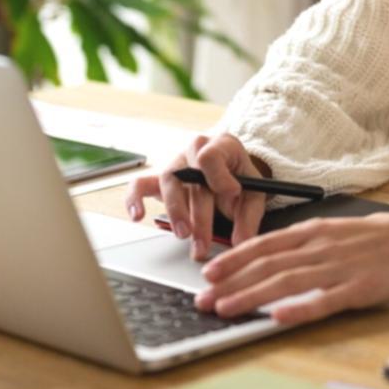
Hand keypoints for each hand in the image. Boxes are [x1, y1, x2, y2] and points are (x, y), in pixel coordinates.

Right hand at [125, 132, 267, 259]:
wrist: (229, 172)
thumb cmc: (240, 180)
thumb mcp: (254, 194)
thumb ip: (249, 217)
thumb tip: (242, 242)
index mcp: (222, 146)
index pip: (211, 154)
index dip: (219, 175)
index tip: (231, 194)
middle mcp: (195, 150)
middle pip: (190, 176)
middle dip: (198, 212)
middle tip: (203, 240)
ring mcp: (175, 164)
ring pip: (168, 181)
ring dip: (175, 210)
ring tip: (183, 235)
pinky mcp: (159, 179)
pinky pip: (140, 184)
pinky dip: (135, 199)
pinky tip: (138, 217)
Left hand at [193, 202, 388, 323]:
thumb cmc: (378, 237)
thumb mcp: (336, 232)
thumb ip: (305, 244)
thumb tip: (269, 258)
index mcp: (315, 230)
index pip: (265, 244)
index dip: (233, 258)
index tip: (209, 272)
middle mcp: (321, 246)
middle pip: (268, 265)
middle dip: (232, 283)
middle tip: (203, 299)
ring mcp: (340, 267)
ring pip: (287, 282)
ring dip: (252, 296)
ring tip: (226, 309)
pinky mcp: (359, 288)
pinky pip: (324, 300)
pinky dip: (299, 308)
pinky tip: (278, 316)